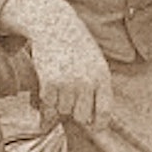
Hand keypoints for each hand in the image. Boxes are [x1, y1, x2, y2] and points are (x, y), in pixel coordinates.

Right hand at [2, 0, 111, 128]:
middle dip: (75, 109)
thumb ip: (97, 90)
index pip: (104, 113)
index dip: (98, 124)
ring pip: (63, 110)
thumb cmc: (77, 47)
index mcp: (102, 77)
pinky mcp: (50, 82)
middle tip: (71, 92)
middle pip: (81, 116)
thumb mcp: (96, 64)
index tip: (93, 126)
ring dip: (60, 100)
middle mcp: (87, 82)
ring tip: (61, 80)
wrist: (55, 25)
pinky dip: (47, 96)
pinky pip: (48, 103)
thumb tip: (94, 125)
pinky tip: (50, 79)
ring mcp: (68, 83)